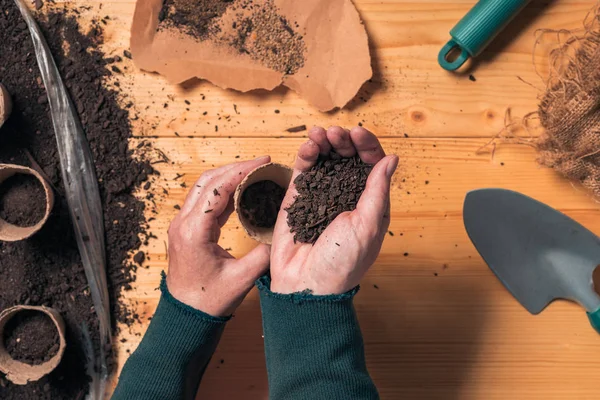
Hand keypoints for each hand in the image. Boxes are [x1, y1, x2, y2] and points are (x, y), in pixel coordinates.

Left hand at [167, 157, 271, 316]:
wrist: (185, 315)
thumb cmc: (209, 300)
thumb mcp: (242, 279)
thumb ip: (263, 255)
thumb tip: (279, 234)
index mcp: (194, 231)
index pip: (218, 188)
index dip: (242, 171)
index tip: (262, 161)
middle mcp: (183, 223)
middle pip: (208, 180)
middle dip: (235, 167)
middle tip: (261, 162)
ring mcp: (182, 224)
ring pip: (203, 187)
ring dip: (227, 175)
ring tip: (253, 171)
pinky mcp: (187, 229)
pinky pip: (203, 199)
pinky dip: (222, 189)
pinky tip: (241, 189)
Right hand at [270, 127, 397, 294]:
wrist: (306, 285)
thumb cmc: (341, 262)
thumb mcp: (367, 225)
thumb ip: (377, 191)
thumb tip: (391, 159)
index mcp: (368, 203)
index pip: (371, 165)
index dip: (366, 146)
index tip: (358, 133)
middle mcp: (345, 196)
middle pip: (347, 158)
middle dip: (343, 141)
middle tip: (336, 132)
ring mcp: (320, 196)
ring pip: (325, 161)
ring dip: (324, 143)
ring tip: (320, 133)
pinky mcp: (297, 199)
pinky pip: (303, 172)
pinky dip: (306, 155)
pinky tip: (309, 145)